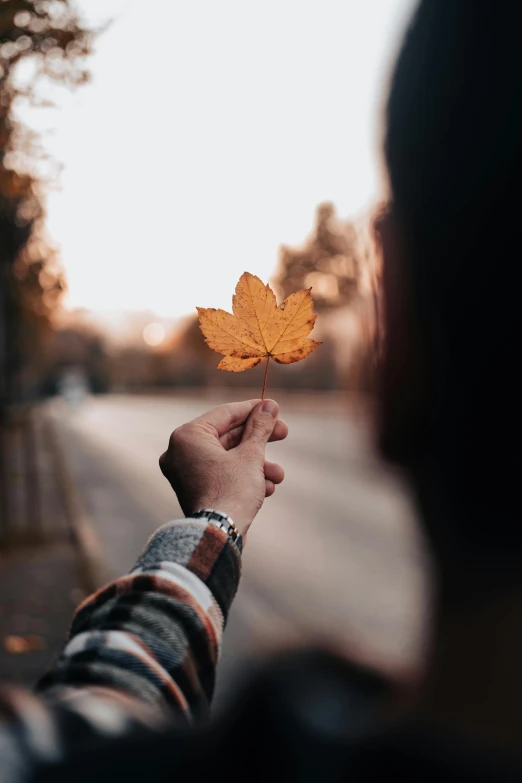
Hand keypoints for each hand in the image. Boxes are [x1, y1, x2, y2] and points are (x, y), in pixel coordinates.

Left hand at [159, 399, 287, 537]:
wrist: (219, 536)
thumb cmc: (231, 492)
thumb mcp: (251, 455)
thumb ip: (259, 427)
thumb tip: (269, 406)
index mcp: (187, 436)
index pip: (225, 414)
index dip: (254, 410)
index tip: (274, 408)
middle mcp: (180, 452)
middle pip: (227, 436)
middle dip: (259, 440)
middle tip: (283, 433)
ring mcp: (185, 473)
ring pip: (228, 458)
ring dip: (257, 464)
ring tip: (278, 474)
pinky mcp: (195, 490)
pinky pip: (221, 474)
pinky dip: (244, 477)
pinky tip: (267, 487)